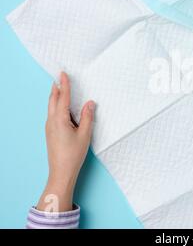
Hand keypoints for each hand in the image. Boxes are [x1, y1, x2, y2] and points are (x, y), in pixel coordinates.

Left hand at [37, 72, 94, 211]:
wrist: (61, 172)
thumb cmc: (73, 154)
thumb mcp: (85, 134)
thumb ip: (87, 117)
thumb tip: (90, 103)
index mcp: (59, 120)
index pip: (62, 97)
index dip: (64, 85)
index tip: (63, 74)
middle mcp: (51, 121)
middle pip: (53, 100)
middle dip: (56, 88)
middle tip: (59, 78)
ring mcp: (49, 127)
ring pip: (51, 107)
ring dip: (55, 96)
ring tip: (60, 89)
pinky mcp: (50, 132)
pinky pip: (52, 114)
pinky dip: (56, 106)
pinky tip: (62, 108)